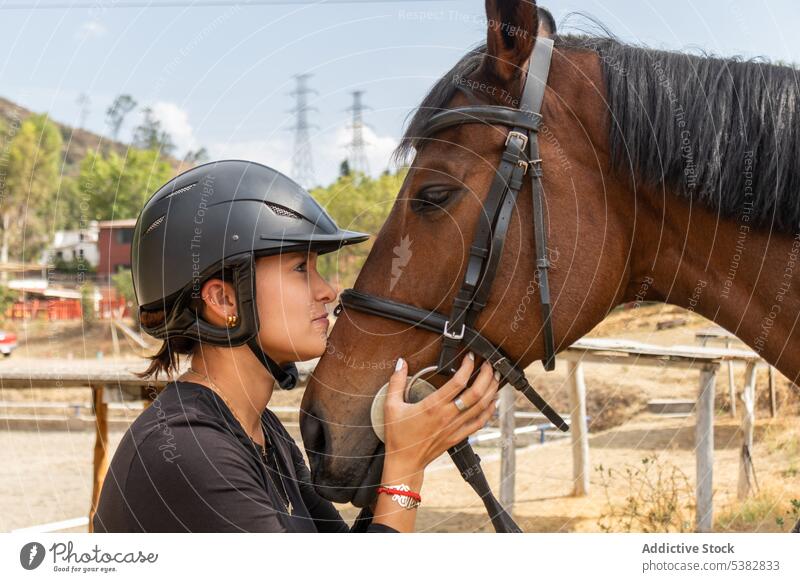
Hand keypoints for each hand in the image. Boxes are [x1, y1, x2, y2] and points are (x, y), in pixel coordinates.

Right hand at [382, 353, 500, 471]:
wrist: (405, 461)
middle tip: (489, 364)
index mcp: (433, 406)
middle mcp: (448, 416)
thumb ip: (396, 382)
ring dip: (491, 390)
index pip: (458, 382)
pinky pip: (479, 422)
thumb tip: (401, 362)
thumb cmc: (398, 434)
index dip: (467, 366)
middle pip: (476, 393)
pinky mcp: (458, 436)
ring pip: (481, 407)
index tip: (470, 356)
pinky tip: (493, 401)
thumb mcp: (391, 405)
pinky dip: (490, 411)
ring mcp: (455, 427)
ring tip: (495, 377)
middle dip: (486, 376)